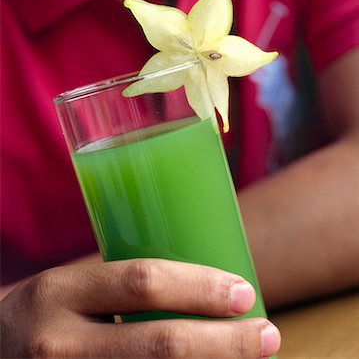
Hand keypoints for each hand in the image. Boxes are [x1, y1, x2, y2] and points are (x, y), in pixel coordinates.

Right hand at [0, 259, 279, 357]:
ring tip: (252, 358)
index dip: (200, 288)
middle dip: (226, 344)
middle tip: (267, 333)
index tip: (244, 291)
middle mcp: (60, 346)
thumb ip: (123, 288)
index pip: (141, 283)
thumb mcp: (73, 288)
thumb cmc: (47, 315)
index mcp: (61, 292)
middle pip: (161, 347)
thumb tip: (204, 289)